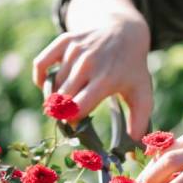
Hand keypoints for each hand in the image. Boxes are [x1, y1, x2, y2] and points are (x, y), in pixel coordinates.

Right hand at [32, 0, 152, 139]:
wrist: (125, 32)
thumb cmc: (132, 69)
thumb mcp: (142, 94)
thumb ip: (139, 122)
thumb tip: (133, 150)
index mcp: (107, 79)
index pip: (77, 108)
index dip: (72, 121)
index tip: (76, 126)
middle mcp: (89, 64)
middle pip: (62, 99)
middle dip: (62, 112)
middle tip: (69, 116)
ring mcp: (75, 51)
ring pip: (53, 85)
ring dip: (54, 97)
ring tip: (65, 102)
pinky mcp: (65, 41)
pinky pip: (41, 64)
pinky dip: (41, 78)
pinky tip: (49, 86)